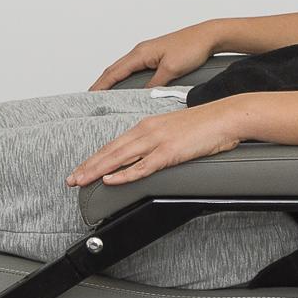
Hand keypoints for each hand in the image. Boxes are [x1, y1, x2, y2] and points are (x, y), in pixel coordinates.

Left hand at [67, 103, 242, 187]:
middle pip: (111, 151)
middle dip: (89, 166)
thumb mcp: (173, 132)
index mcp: (147, 125)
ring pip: (119, 158)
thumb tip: (147, 157)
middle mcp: (147, 131)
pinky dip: (123, 174)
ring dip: (98, 170)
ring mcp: (157, 141)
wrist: (225, 117)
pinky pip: (142, 166)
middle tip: (71, 178)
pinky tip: (110, 179)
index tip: (82, 168)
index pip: (115, 144)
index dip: (96, 158)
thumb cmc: (204, 125)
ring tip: (82, 180)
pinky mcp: (169, 151)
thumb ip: (157, 143)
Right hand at [88, 20, 224, 91]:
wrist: (208, 36)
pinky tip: (124, 84)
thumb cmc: (192, 47)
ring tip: (102, 93)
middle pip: (114, 69)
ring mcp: (147, 52)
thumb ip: (155, 83)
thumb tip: (143, 95)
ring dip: (110, 79)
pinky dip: (122, 76)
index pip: (114, 72)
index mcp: (141, 53)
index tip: (90, 96)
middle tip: (90, 97)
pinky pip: (132, 67)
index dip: (101, 85)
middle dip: (100, 83)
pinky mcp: (155, 55)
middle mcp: (141, 51)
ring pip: (122, 68)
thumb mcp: (172, 69)